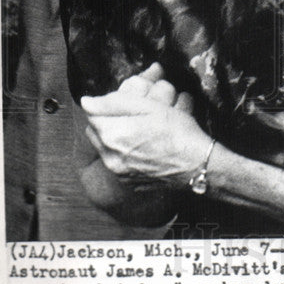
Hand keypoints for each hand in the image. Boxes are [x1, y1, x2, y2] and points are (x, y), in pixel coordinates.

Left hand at [81, 63, 212, 188]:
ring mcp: (118, 171)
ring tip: (137, 131)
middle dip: (106, 120)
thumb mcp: (149, 107)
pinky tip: (143, 148)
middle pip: (95, 131)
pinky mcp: (127, 181)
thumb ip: (115, 102)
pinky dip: (123, 153)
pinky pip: (116, 162)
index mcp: (112, 134)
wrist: (196, 165)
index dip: (107, 104)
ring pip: (104, 148)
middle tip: (130, 115)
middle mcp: (109, 156)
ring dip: (113, 137)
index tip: (123, 102)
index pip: (92, 113)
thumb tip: (87, 102)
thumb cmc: (177, 131)